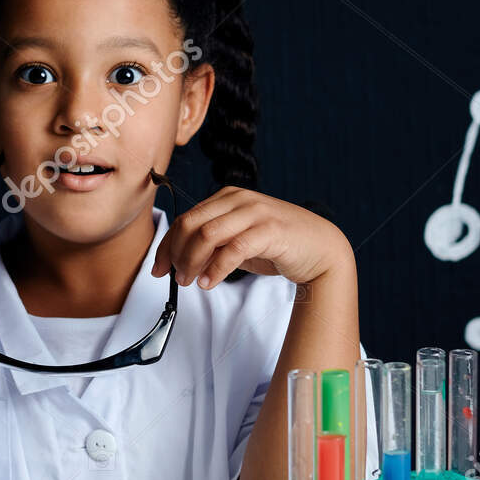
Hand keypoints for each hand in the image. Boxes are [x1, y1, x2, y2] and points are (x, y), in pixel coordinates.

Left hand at [150, 186, 351, 288]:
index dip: (166, 245)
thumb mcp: (238, 241)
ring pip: (207, 235)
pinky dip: (215, 269)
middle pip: (191, 224)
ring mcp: (255, 212)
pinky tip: (209, 283)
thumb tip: (177, 261)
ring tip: (191, 282)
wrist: (321, 249)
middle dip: (176, 254)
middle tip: (175, 279)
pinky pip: (233, 249)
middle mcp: (239, 199)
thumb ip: (211, 245)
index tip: (158, 269)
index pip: (186, 219)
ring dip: (192, 262)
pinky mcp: (270, 231)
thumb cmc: (277, 246)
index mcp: (228, 197)